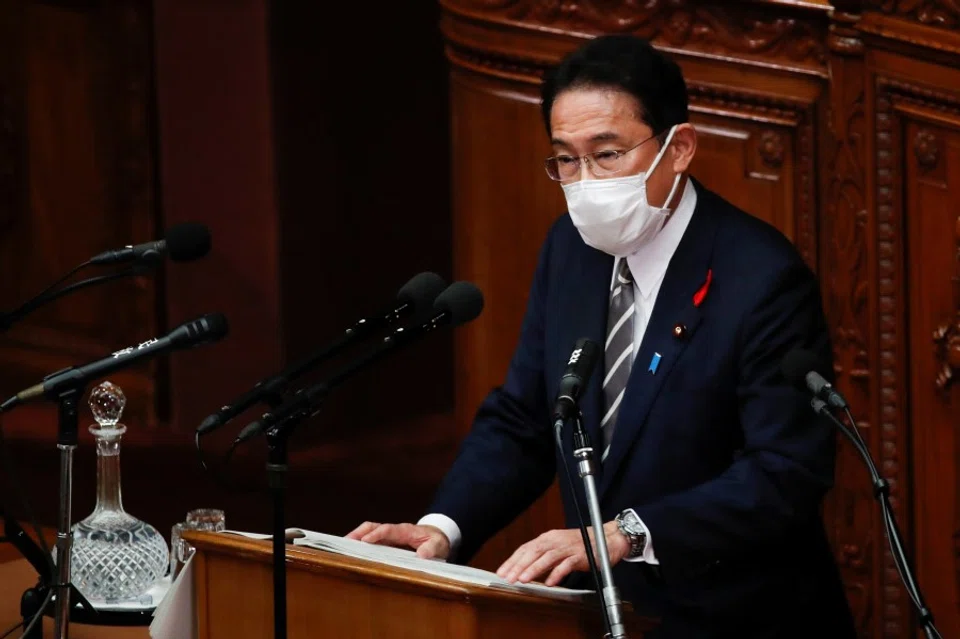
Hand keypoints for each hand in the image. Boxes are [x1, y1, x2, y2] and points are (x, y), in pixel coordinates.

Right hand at [345, 521, 450, 559]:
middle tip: (345, 542)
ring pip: (369, 531)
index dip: (376, 535)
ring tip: (343, 547)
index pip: (387, 530)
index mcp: (405, 530)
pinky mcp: (387, 541)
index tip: (365, 541)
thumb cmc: (437, 541)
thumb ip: (431, 549)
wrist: (438, 537)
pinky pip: (371, 539)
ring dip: (356, 537)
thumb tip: (422, 554)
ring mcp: (389, 535)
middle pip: (372, 527)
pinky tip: (352, 551)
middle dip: (358, 533)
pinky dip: (360, 542)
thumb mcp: (438, 545)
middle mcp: (394, 531)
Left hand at [496, 522, 629, 586]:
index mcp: (548, 538)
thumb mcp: (558, 547)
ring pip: (547, 557)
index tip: (502, 572)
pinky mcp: (580, 555)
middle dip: (518, 565)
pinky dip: (557, 573)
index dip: (512, 560)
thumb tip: (524, 568)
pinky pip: (567, 565)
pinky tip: (550, 582)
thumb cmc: (580, 544)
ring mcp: (568, 547)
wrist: (606, 538)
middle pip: (533, 552)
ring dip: (534, 569)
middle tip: (508, 578)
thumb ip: (542, 556)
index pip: (526, 548)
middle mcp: (556, 540)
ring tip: (523, 579)